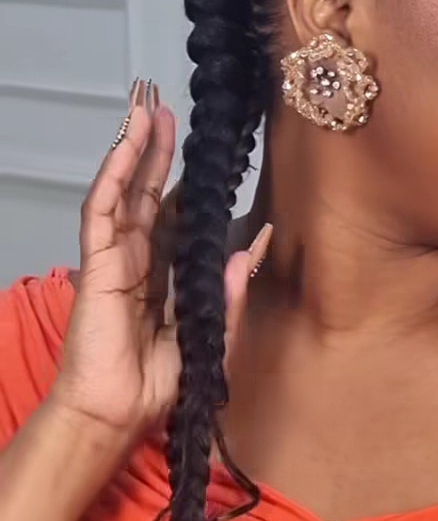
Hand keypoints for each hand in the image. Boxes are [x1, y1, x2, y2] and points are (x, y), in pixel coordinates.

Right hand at [50, 80, 271, 446]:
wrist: (120, 414)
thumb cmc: (160, 383)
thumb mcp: (212, 333)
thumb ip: (232, 290)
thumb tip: (257, 241)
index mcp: (167, 271)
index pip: (178, 213)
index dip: (189, 180)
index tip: (208, 150)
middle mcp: (141, 255)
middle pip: (150, 190)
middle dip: (159, 149)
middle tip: (168, 107)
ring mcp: (117, 255)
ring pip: (125, 189)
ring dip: (136, 146)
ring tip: (147, 106)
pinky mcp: (98, 262)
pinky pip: (103, 209)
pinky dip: (112, 173)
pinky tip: (126, 142)